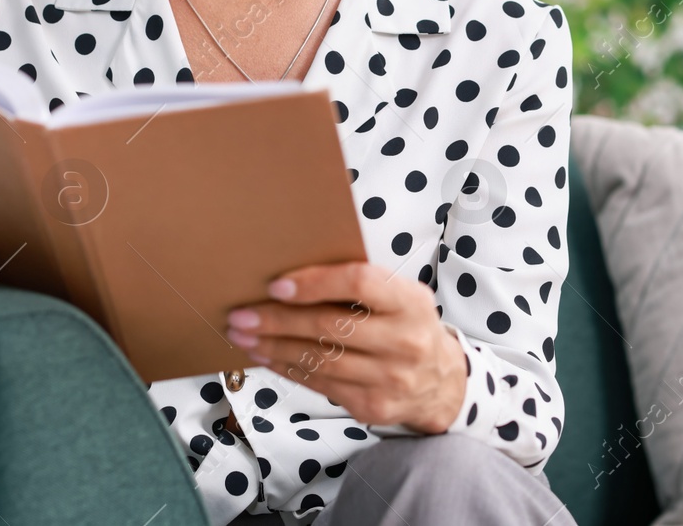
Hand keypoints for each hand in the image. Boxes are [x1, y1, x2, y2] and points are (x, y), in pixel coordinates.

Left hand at [223, 261, 466, 432]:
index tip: (277, 285)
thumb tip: (292, 276)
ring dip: (273, 346)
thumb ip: (361, 286)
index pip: (359, 283)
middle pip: (330, 327)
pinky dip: (286, 368)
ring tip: (242, 335)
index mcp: (410, 302)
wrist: (441, 383)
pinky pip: (319, 384)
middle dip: (278, 320)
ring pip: (319, 360)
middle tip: (241, 314)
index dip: (315, 283)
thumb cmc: (407, 326)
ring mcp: (389, 378)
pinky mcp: (372, 406)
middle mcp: (404, 341)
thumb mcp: (400, 296)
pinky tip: (265, 356)